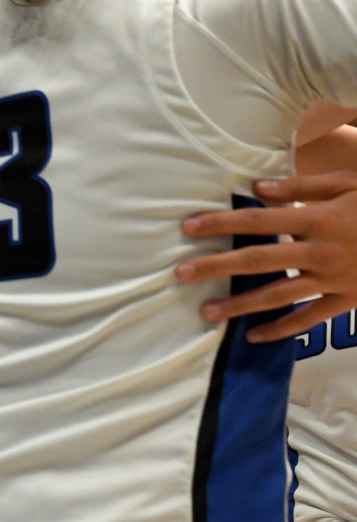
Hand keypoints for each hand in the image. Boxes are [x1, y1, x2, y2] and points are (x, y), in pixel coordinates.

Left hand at [176, 173, 356, 341]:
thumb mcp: (348, 184)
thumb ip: (301, 188)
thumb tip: (256, 189)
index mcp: (319, 220)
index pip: (258, 221)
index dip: (222, 224)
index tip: (188, 227)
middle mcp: (321, 252)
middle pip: (259, 260)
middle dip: (217, 267)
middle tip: (180, 274)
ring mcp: (334, 280)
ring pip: (279, 295)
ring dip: (241, 305)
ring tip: (207, 312)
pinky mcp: (347, 300)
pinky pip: (310, 318)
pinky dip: (282, 330)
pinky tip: (254, 337)